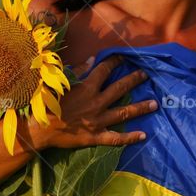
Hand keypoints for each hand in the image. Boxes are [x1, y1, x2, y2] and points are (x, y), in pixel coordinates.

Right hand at [37, 55, 155, 149]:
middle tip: (146, 75)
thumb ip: (78, 71)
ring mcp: (98, 120)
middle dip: (134, 80)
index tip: (124, 56)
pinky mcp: (96, 136)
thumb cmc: (48, 104)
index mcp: (86, 88)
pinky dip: (130, 138)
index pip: (104, 71)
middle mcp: (96, 102)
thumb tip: (93, 59)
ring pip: (123, 112)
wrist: (41, 129)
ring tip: (154, 104)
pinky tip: (143, 135)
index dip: (114, 62)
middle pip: (119, 89)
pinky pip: (116, 138)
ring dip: (140, 108)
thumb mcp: (61, 83)